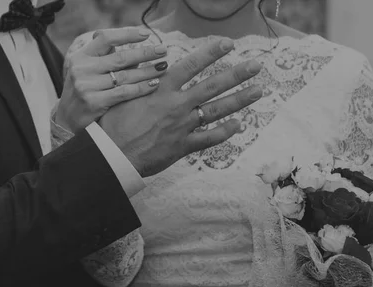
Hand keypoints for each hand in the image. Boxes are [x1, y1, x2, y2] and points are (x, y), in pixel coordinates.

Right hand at [56, 27, 168, 132]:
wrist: (67, 120)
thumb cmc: (85, 91)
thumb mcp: (89, 70)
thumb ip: (108, 58)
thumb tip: (138, 48)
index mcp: (81, 56)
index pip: (105, 38)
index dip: (126, 34)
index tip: (146, 34)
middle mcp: (82, 69)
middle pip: (119, 57)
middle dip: (144, 53)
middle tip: (162, 50)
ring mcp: (87, 86)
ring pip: (124, 76)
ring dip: (147, 71)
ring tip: (163, 67)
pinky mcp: (94, 102)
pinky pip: (124, 92)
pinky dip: (141, 88)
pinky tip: (154, 84)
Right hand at [99, 38, 262, 176]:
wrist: (114, 155)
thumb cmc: (113, 125)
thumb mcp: (123, 95)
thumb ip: (140, 79)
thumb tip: (147, 63)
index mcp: (161, 90)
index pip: (190, 66)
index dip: (210, 53)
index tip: (227, 44)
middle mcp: (176, 106)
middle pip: (211, 86)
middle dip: (236, 74)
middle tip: (255, 65)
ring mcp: (182, 126)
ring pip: (216, 110)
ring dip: (239, 99)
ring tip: (258, 90)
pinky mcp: (183, 146)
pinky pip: (209, 138)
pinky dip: (225, 132)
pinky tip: (239, 125)